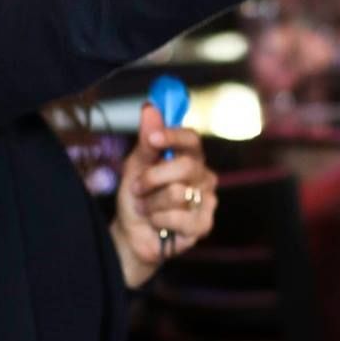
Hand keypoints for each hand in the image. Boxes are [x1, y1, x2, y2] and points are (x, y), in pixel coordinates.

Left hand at [111, 103, 218, 288]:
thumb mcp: (135, 165)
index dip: (173, 136)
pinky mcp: (204, 224)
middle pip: (185, 165)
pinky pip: (179, 217)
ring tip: (147, 208)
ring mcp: (206, 199)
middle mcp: (203, 175)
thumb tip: (150, 108)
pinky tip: (158, 223)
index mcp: (189, 156)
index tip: (151, 138)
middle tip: (137, 188)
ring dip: (151, 203)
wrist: (133, 233)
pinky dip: (159, 219)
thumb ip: (146, 140)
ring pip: (177, 193)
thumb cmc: (138, 196)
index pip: (191, 139)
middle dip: (152, 178)